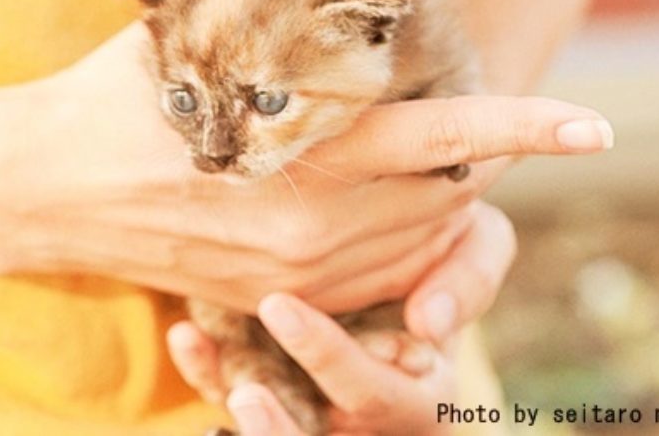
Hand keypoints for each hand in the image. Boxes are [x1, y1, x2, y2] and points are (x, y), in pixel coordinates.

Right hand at [0, 0, 611, 315]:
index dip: (527, 127)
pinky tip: (374, 201)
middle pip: (443, 195)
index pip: (446, 136)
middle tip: (457, 116)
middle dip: (472, 156)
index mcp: (304, 148)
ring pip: (413, 242)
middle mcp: (309, 224)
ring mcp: (290, 275)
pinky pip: (370, 280)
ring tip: (414, 154)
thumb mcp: (203, 22)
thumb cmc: (118, 95)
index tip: (593, 126)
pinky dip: (393, 239)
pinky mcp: (270, 300)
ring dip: (436, 198)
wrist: (43, 189)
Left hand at [167, 201, 513, 433]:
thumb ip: (471, 274)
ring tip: (231, 392)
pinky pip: (233, 396)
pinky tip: (186, 334)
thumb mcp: (471, 245)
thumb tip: (432, 323)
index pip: (381, 398)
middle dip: (283, 427)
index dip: (334, 363)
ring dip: (249, 425)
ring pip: (281, 434)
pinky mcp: (275, 385)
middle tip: (247, 392)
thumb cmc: (436, 245)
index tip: (281, 309)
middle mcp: (367, 412)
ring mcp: (316, 405)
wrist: (395, 242)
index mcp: (423, 390)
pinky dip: (209, 373)